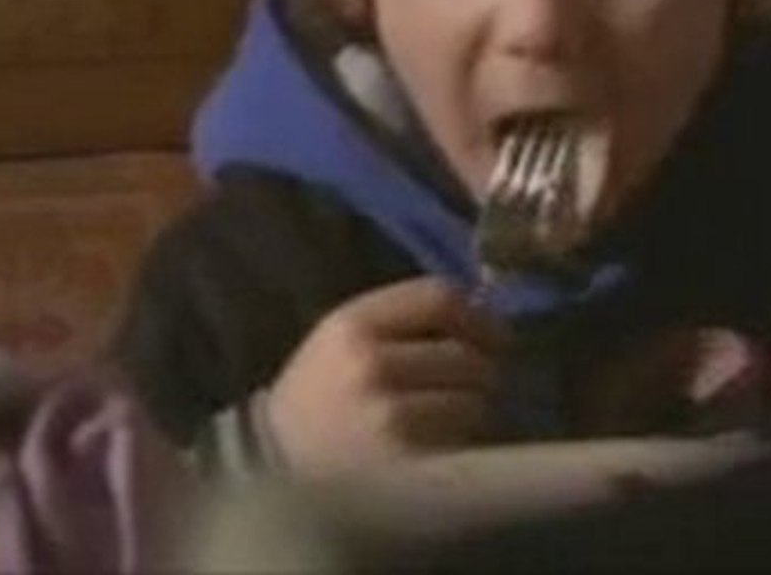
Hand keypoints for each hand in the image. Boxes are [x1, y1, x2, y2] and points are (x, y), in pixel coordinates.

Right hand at [262, 277, 511, 474]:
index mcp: (352, 324)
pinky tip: (439, 449)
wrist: (277, 473)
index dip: (478, 316)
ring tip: (447, 421)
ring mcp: (389, 416)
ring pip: (473, 398)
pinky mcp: (406, 463)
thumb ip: (403, 320)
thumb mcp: (342, 342)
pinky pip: (463, 442)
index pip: (440, 297)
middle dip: (480, 369)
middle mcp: (371, 364)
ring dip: (472, 408)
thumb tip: (484, 313)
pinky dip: (462, 444)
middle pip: (466, 351)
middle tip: (474, 386)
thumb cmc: (319, 402)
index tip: (494, 336)